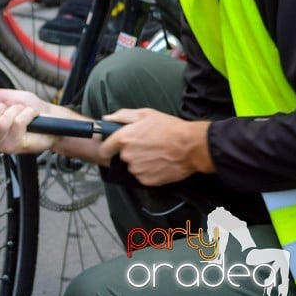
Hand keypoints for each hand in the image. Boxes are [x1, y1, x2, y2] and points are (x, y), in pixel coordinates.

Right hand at [0, 88, 56, 154]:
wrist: (49, 117)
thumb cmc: (28, 107)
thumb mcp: (4, 96)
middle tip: (8, 109)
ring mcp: (2, 145)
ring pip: (1, 123)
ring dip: (15, 111)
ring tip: (22, 113)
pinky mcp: (15, 147)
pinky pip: (17, 124)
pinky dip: (26, 114)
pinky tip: (30, 117)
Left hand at [99, 108, 213, 184]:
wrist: (190, 146)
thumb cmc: (169, 128)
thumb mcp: (145, 114)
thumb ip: (122, 116)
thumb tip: (106, 119)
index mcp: (124, 138)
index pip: (104, 148)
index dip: (108, 146)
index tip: (113, 146)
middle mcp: (128, 155)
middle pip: (121, 156)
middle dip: (130, 151)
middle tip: (145, 143)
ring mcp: (137, 170)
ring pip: (132, 166)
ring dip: (139, 161)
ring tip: (155, 152)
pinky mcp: (147, 181)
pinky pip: (142, 175)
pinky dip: (148, 170)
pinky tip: (158, 161)